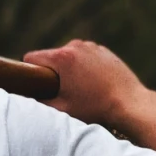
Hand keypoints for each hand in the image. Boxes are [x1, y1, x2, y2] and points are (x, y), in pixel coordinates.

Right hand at [23, 39, 148, 134]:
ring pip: (68, 56)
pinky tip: (93, 83)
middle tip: (63, 91)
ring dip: (69, 69)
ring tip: (81, 88)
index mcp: (62, 58)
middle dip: (52, 72)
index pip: (31, 58)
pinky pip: (84, 56)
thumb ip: (39, 101)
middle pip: (50, 56)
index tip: (36, 84)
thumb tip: (27, 97)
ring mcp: (91, 46)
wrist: (129, 103)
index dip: (29, 71)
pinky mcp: (103, 50)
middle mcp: (75, 46)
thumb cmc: (95, 108)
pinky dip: (84, 67)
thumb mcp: (62, 109)